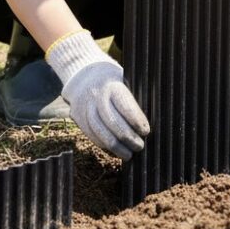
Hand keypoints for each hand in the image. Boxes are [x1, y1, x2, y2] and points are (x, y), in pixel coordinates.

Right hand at [48, 30, 149, 159]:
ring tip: (129, 154)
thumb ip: (134, 97)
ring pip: (101, 132)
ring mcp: (86, 107)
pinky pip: (92, 135)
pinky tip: (115, 150)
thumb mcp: (125, 79)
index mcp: (112, 85)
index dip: (136, 121)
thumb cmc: (113, 79)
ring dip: (116, 147)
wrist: (83, 74)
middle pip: (113, 123)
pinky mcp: (78, 117)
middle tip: (140, 146)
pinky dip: (104, 145)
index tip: (146, 131)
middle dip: (128, 138)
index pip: (125, 106)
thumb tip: (151, 119)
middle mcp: (97, 96)